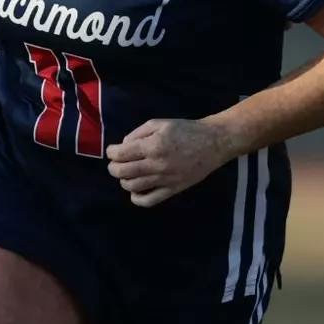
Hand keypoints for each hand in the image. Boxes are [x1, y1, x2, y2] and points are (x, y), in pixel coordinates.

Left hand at [105, 118, 235, 207]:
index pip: (121, 154)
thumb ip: (139, 133)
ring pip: (132, 187)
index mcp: (153, 145)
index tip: (112, 151)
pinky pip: (149, 200)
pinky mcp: (172, 190)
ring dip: (123, 180)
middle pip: (123, 172)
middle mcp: (156, 165)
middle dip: (113, 167)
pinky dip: (136, 198)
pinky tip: (136, 191)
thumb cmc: (186, 129)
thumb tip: (124, 145)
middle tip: (115, 163)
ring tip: (127, 174)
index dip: (111, 152)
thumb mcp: (161, 123)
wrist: (212, 143)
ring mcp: (164, 180)